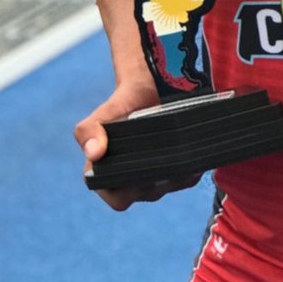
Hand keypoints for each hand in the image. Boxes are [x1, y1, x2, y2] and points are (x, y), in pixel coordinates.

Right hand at [74, 78, 198, 209]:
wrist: (151, 83)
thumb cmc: (124, 102)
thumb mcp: (105, 112)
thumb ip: (90, 129)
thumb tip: (94, 153)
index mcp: (110, 174)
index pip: (117, 198)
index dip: (124, 191)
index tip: (136, 171)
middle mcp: (135, 179)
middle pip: (148, 193)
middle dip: (155, 179)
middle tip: (164, 156)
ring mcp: (159, 175)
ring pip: (169, 186)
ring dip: (175, 173)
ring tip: (179, 150)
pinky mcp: (180, 167)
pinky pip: (187, 178)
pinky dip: (191, 168)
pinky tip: (192, 152)